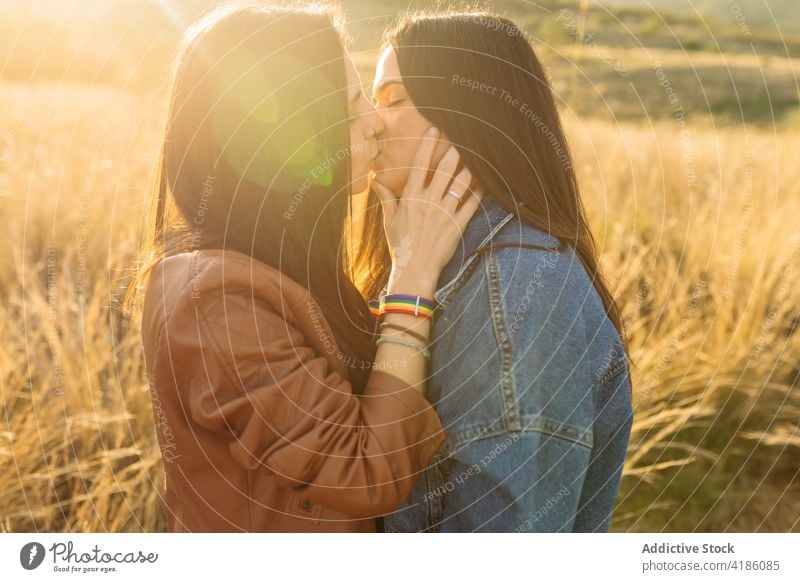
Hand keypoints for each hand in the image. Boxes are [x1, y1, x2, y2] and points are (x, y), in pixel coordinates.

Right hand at [371, 127, 483, 288]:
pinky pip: (472, 203)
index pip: (420, 164)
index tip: (434, 130)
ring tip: (475, 156)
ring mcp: (445, 213)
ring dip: (469, 166)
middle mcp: (429, 202)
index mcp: (411, 198)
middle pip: (445, 168)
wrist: (415, 270)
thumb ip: (386, 198)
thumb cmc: (400, 246)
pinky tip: (484, 181)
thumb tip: (376, 181)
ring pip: (461, 182)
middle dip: (455, 150)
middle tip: (462, 139)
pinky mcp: (458, 225)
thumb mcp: (389, 221)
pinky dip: (479, 190)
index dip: (428, 144)